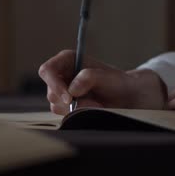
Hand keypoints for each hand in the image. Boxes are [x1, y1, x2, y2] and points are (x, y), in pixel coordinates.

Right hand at [38, 50, 166, 114]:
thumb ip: (89, 77)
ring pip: (56, 106)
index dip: (54, 84)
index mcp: (67, 60)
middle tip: (93, 102)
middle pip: (50, 92)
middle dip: (69, 101)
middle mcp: (61, 76)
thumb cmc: (117, 83)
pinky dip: (79, 114)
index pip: (47, 71)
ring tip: (97, 103)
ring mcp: (62, 92)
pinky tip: (94, 108)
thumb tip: (72, 89)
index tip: (68, 98)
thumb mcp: (107, 77)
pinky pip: (65, 115)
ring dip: (77, 108)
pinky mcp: (66, 107)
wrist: (126, 97)